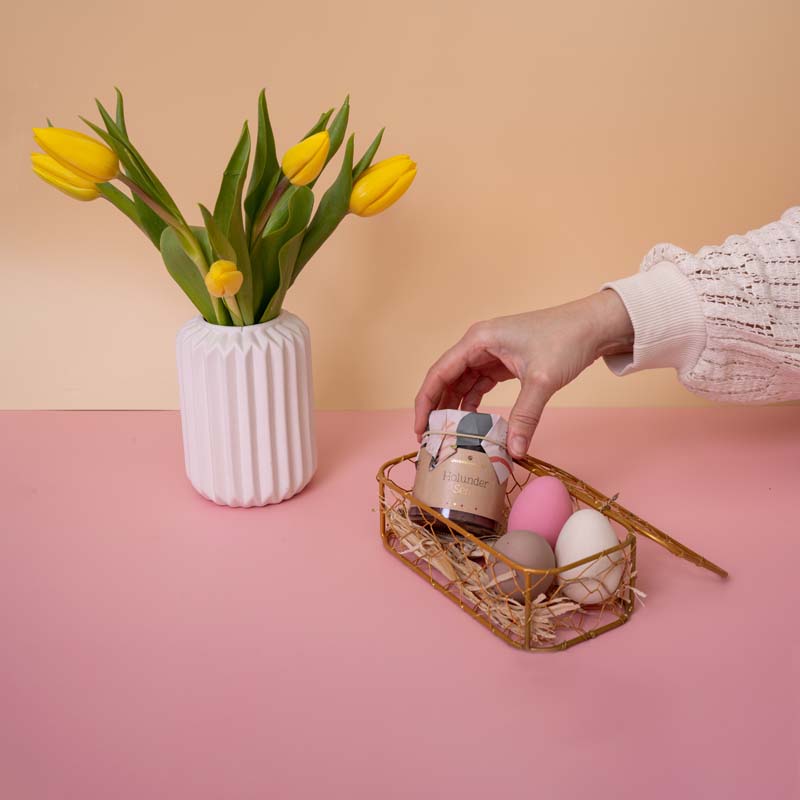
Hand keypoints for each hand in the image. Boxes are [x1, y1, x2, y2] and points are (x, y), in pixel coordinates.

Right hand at [413, 290, 633, 456]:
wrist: (594, 326)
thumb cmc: (566, 340)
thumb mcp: (542, 380)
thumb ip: (525, 417)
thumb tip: (513, 451)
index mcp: (478, 340)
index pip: (439, 372)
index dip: (426, 401)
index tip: (420, 428)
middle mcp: (479, 344)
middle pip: (446, 378)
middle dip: (437, 408)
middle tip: (431, 438)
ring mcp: (490, 352)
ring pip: (462, 383)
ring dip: (456, 408)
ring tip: (449, 435)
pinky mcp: (504, 362)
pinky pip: (480, 384)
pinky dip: (475, 403)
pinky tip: (473, 423)